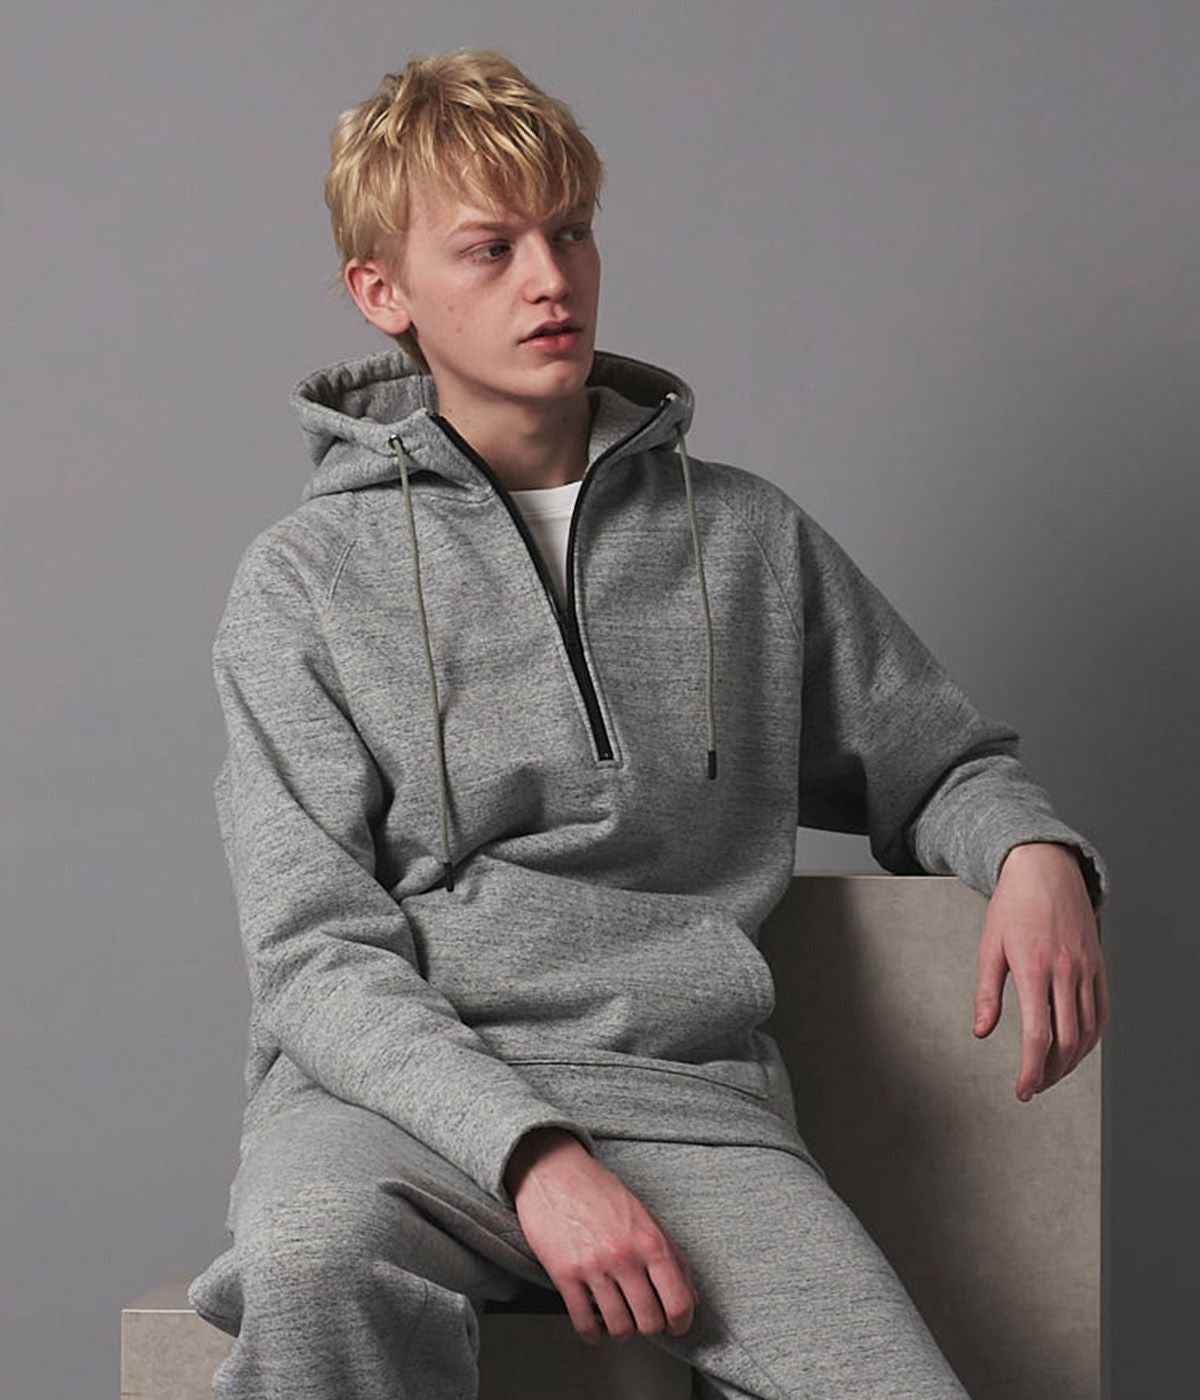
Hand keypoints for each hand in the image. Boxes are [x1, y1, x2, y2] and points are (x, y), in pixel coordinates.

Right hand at [504, 1127, 697, 1344]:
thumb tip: (690, 1295)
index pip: (678, 1301)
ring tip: (618, 1317)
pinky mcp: (564, 1275)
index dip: (681, 1322)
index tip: (676, 1325)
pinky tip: (593, 1321)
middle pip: (649, 1321)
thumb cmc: (598, 1191)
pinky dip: (592, 1332)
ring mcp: (593, 1267)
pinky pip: (584, 1324)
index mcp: (649, 1240)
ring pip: (619, 1328)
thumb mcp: (643, 1215)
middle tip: (643, 1317)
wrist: (553, 1171)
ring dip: (620, 1329)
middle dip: (649, 1326)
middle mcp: (624, 1256)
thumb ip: (671, 1255)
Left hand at [974, 843, 1109, 1100]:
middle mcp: (1066, 970)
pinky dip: (1092, 1038)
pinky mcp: (1099, 965)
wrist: (1045, 869)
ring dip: (1072, 1061)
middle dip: (1051, 1072)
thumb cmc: (1013, 905)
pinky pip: (1102, 1011)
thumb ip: (987, 993)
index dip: (1031, 1068)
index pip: (1038, 1033)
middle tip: (1034, 1086)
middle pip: (1068, 1040)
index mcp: (1034, 967)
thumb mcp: (989, 946)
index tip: (1023, 1088)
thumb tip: (981, 1031)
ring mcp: (1087, 968)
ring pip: (1089, 1031)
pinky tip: (1077, 1049)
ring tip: (1051, 1072)